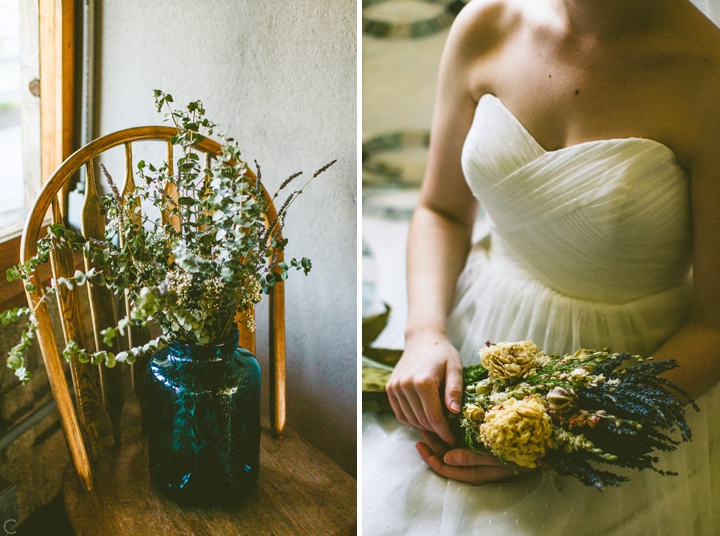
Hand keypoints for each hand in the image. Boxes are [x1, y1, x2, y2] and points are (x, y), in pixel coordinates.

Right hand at [385, 332, 462, 444]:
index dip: (445, 432)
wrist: (422, 340)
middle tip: (448, 433)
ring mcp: (395, 387)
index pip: (434, 417)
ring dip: (424, 426)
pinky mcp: (390, 388)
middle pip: (422, 420)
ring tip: (437, 425)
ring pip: (410, 419)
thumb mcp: (455, 368)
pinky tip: (423, 417)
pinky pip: (400, 413)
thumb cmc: (442, 354)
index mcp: (423, 382)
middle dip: (436, 431)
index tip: (453, 439)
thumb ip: (455, 390)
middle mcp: (405, 385)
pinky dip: (411, 420)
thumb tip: (454, 412)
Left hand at [416, 431, 533, 484]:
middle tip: (420, 427)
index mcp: (475, 472)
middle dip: (432, 444)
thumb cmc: (519, 452)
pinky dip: (453, 432)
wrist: (543, 445)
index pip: (445, 468)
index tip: (419, 443)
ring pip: (453, 448)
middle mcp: (475, 465)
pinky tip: (448, 421)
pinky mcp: (484, 444)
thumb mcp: (495, 457)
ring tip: (429, 422)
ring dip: (441, 437)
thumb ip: (470, 458)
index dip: (430, 457)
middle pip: (446, 457)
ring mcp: (479, 455)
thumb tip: (446, 458)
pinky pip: (463, 441)